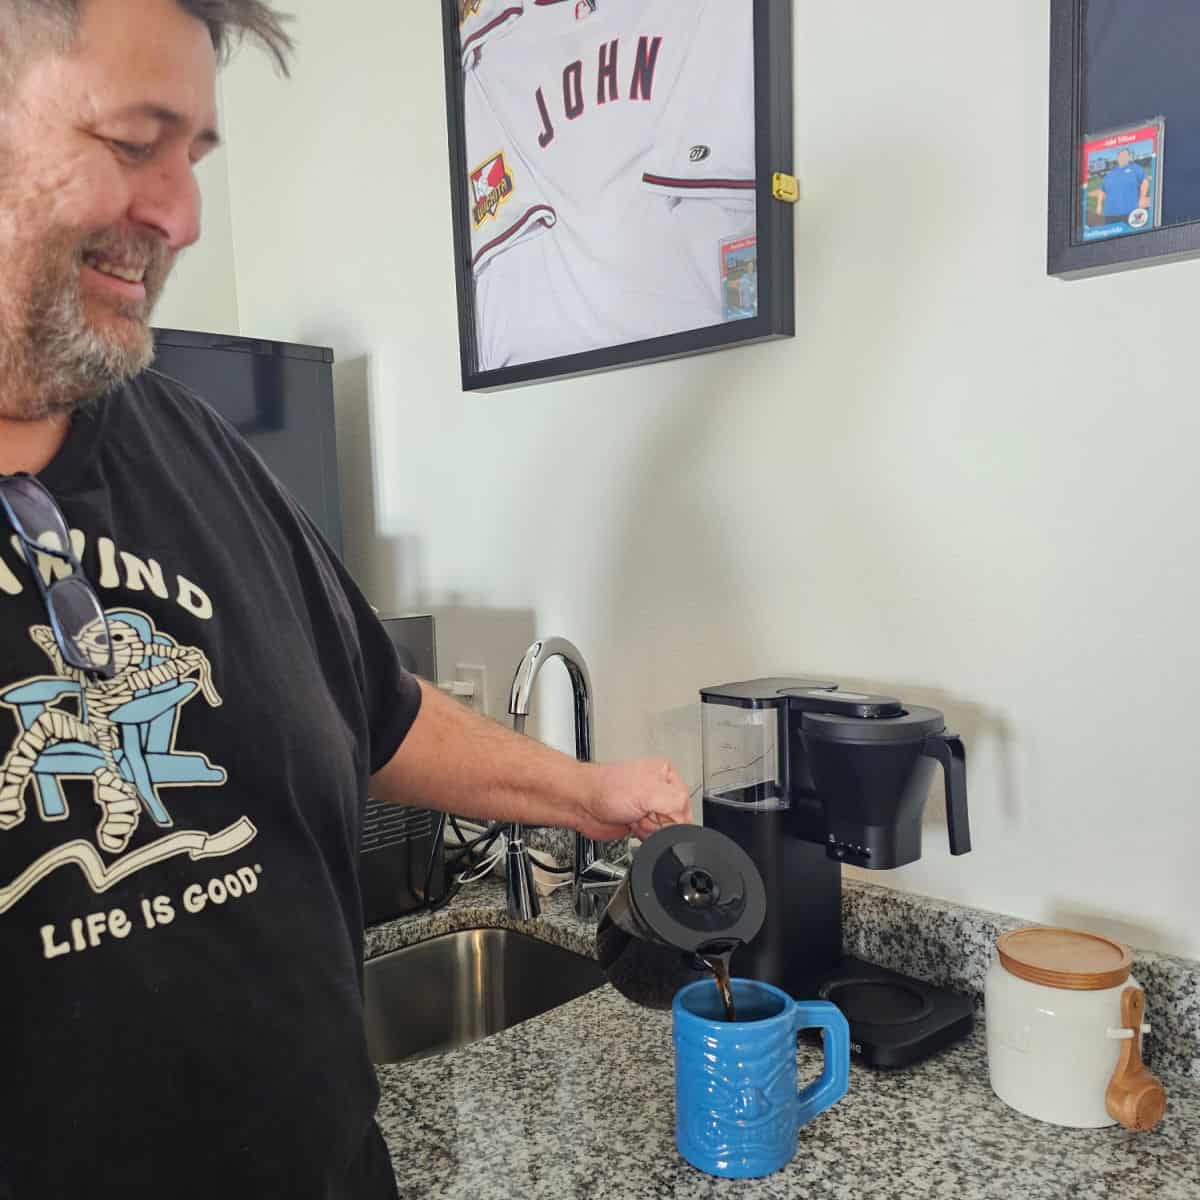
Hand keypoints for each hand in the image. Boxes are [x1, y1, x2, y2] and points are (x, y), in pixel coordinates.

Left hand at [578, 758, 692, 840]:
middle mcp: (658, 789)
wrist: (582, 803)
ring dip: (649, 829)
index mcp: (666, 773)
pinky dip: (643, 835)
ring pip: (664, 830)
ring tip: (634, 816)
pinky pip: (652, 836)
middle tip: (642, 812)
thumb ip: (675, 804)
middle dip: (659, 822)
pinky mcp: (639, 822)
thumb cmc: (605, 788)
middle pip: (675, 818)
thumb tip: (686, 820)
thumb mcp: (649, 792)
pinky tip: (631, 824)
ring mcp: (648, 806)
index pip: (685, 802)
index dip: (672, 813)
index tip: (656, 810)